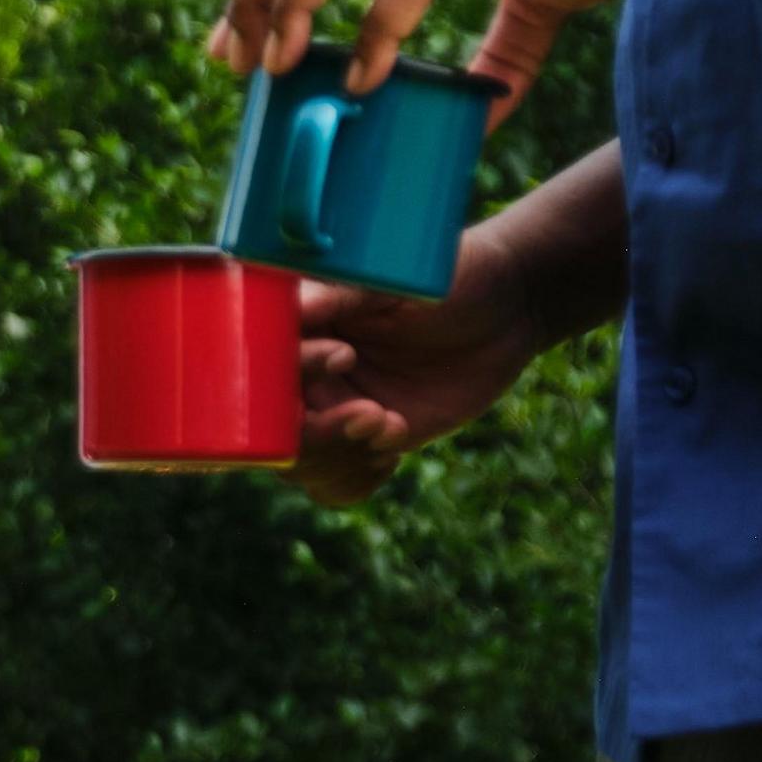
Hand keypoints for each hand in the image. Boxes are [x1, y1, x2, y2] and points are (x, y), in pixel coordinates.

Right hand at [289, 253, 558, 508]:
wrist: (504, 311)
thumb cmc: (448, 279)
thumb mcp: (397, 281)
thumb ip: (345, 295)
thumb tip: (297, 305)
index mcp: (295, 325)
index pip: (257, 362)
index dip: (289, 371)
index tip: (345, 356)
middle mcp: (300, 372)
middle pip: (265, 426)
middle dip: (315, 434)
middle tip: (374, 414)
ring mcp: (328, 409)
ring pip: (293, 462)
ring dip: (338, 457)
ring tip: (392, 426)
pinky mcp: (361, 439)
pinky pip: (330, 483)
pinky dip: (354, 480)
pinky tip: (393, 448)